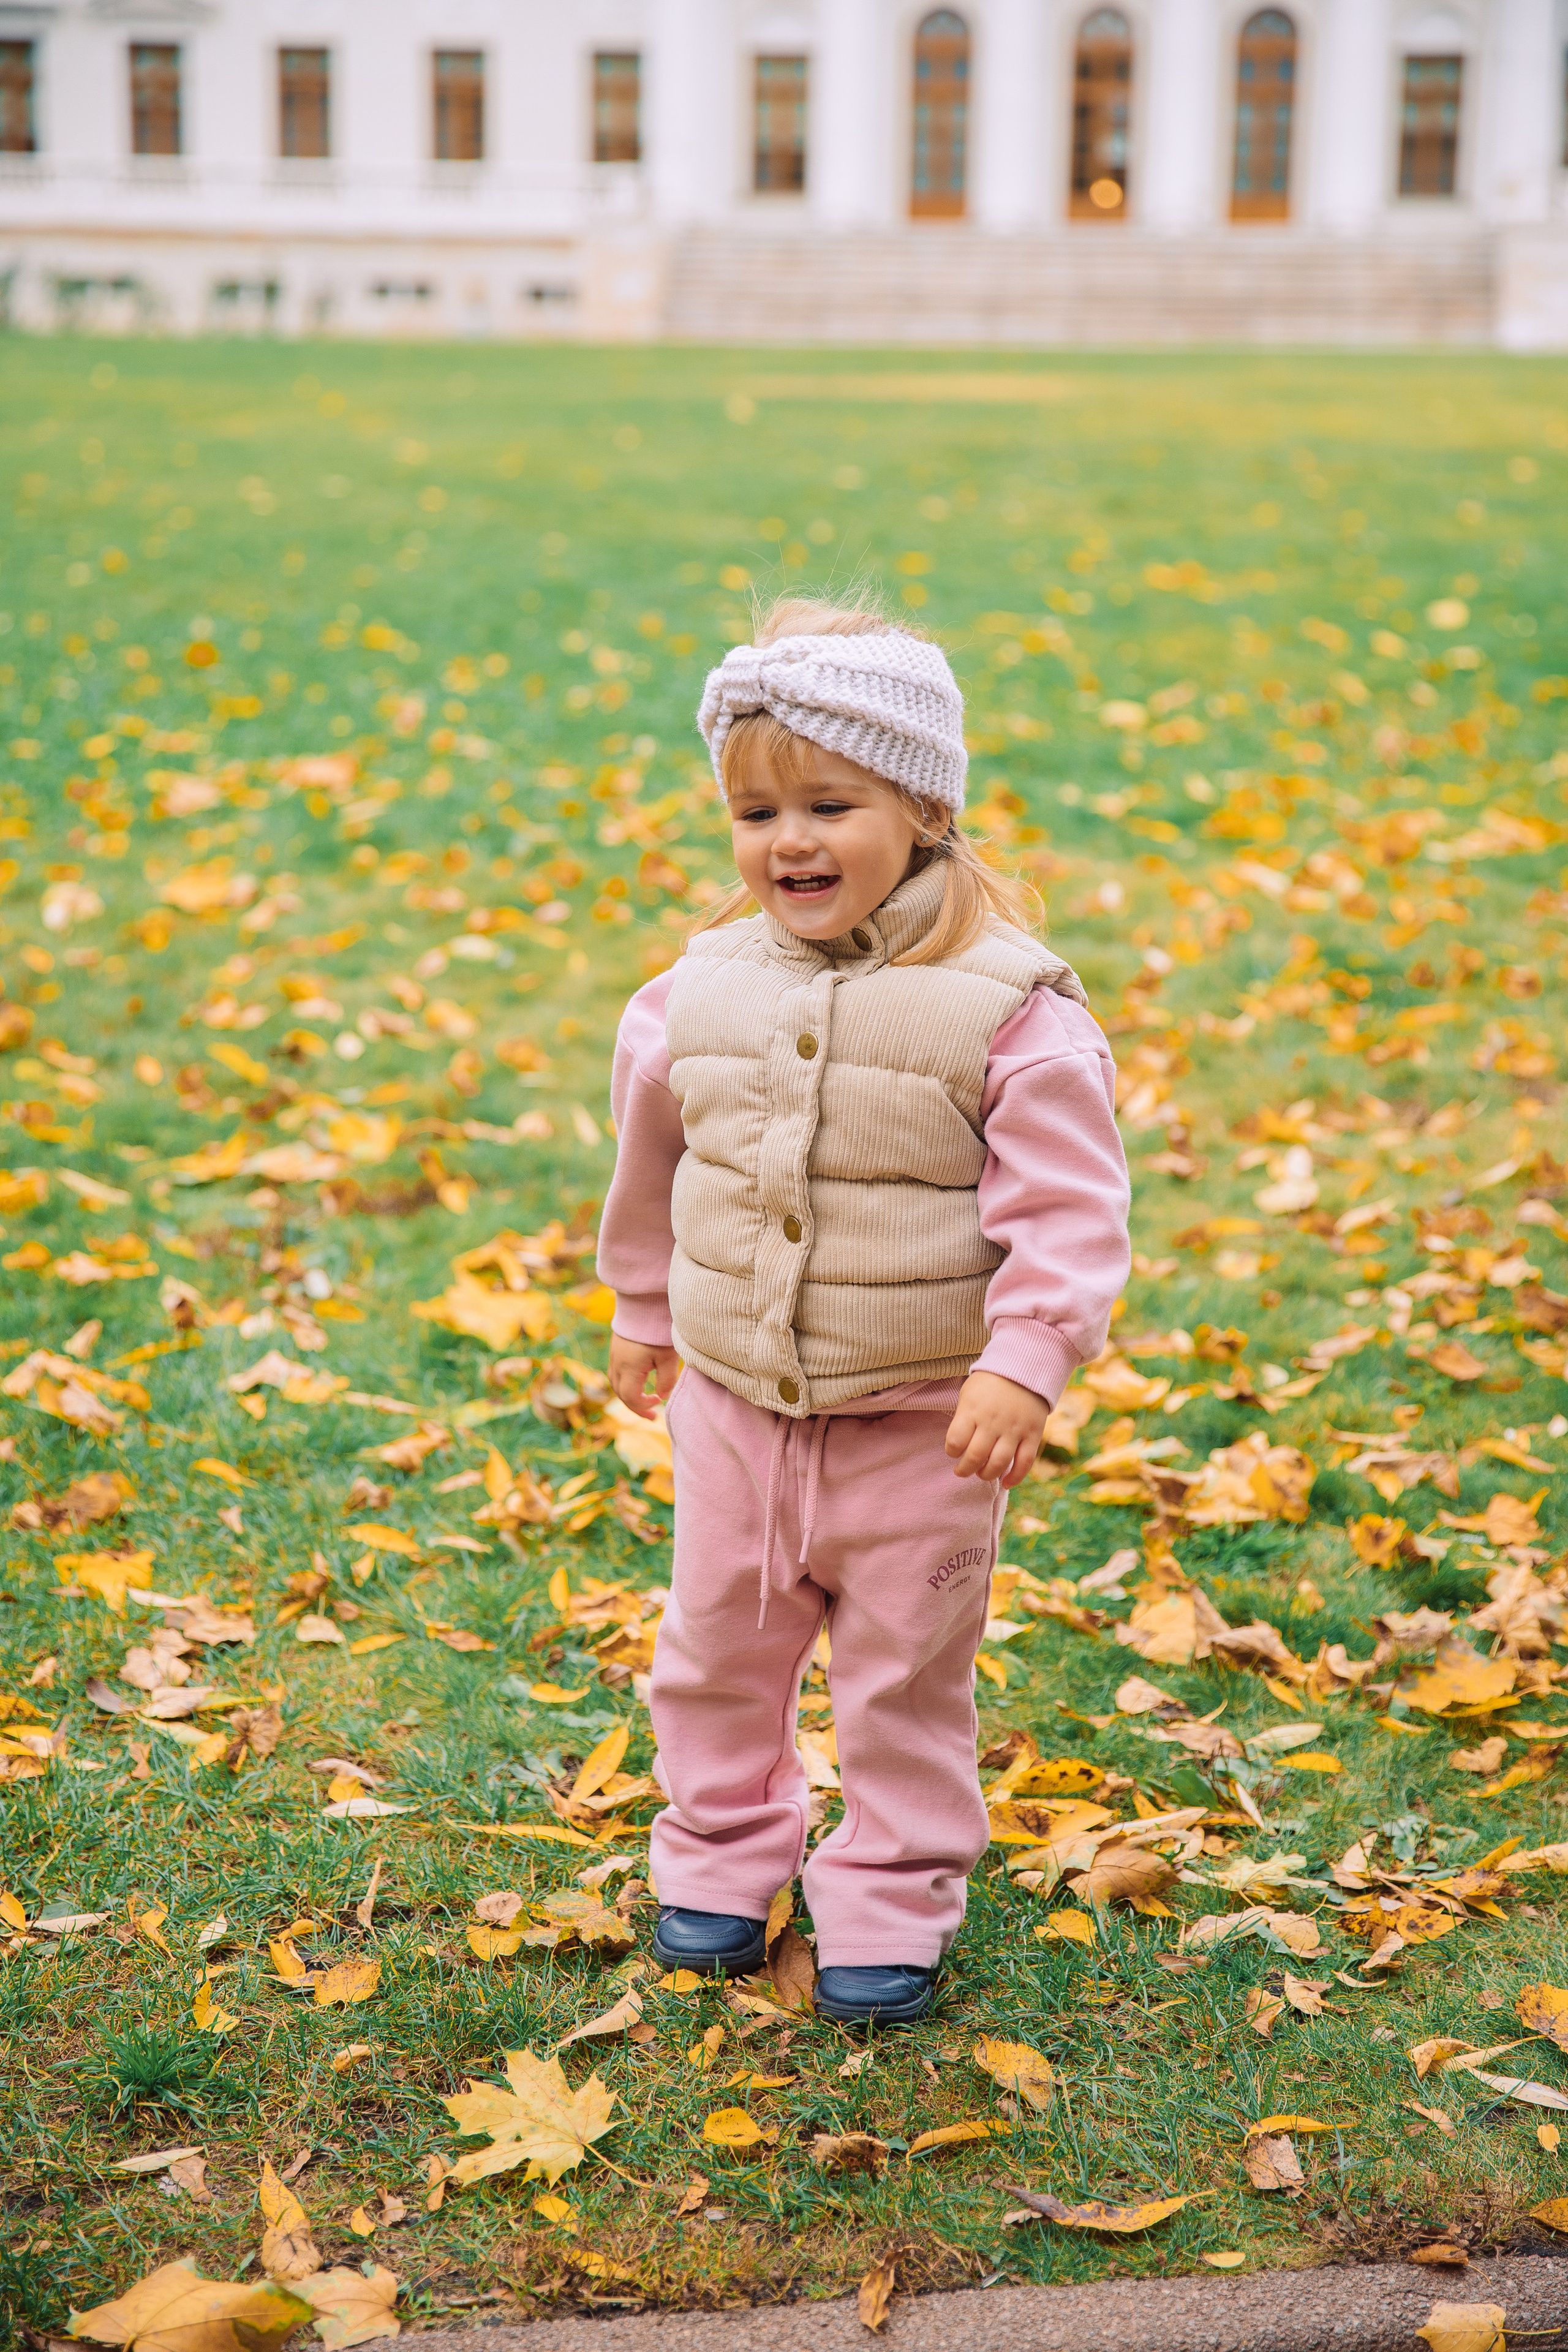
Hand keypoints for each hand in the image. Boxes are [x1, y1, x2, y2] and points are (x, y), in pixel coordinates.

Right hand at [609, 1335, 681, 1420]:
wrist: (643, 1303)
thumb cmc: (656, 1330)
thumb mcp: (668, 1356)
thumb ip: (667, 1380)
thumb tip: (663, 1396)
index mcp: (629, 1368)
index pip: (631, 1398)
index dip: (644, 1407)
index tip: (659, 1404)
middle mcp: (617, 1364)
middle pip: (621, 1394)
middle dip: (636, 1406)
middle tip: (652, 1414)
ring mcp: (614, 1355)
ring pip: (616, 1384)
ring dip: (629, 1396)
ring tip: (644, 1401)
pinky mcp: (616, 1348)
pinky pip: (615, 1373)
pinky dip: (625, 1384)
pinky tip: (638, 1382)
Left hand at [944, 1371, 1047, 1488]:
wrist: (1025, 1368)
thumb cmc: (990, 1383)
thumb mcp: (969, 1393)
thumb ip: (963, 1418)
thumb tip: (959, 1446)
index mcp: (973, 1410)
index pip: (955, 1441)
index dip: (951, 1451)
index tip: (953, 1451)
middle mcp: (993, 1421)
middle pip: (975, 1456)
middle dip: (964, 1470)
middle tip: (962, 1471)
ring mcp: (1014, 1429)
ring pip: (998, 1463)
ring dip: (986, 1475)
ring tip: (981, 1474)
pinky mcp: (1033, 1435)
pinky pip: (1025, 1463)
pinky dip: (1015, 1477)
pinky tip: (1005, 1483)